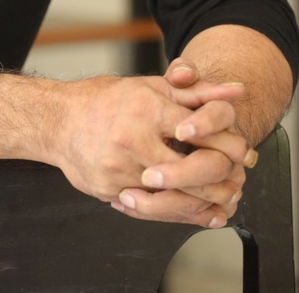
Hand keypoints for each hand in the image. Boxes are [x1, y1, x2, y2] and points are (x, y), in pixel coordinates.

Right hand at [109, 56, 255, 225]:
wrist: (59, 121)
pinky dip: (175, 211)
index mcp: (147, 108)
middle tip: (236, 180)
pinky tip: (190, 207)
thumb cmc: (106, 100)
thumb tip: (237, 91)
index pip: (201, 132)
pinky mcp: (110, 190)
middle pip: (194, 171)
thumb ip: (196, 91)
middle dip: (222, 179)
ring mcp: (120, 168)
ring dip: (204, 201)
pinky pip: (151, 209)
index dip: (226, 144)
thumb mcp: (152, 87)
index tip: (239, 151)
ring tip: (219, 198)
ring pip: (175, 197)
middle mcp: (133, 139)